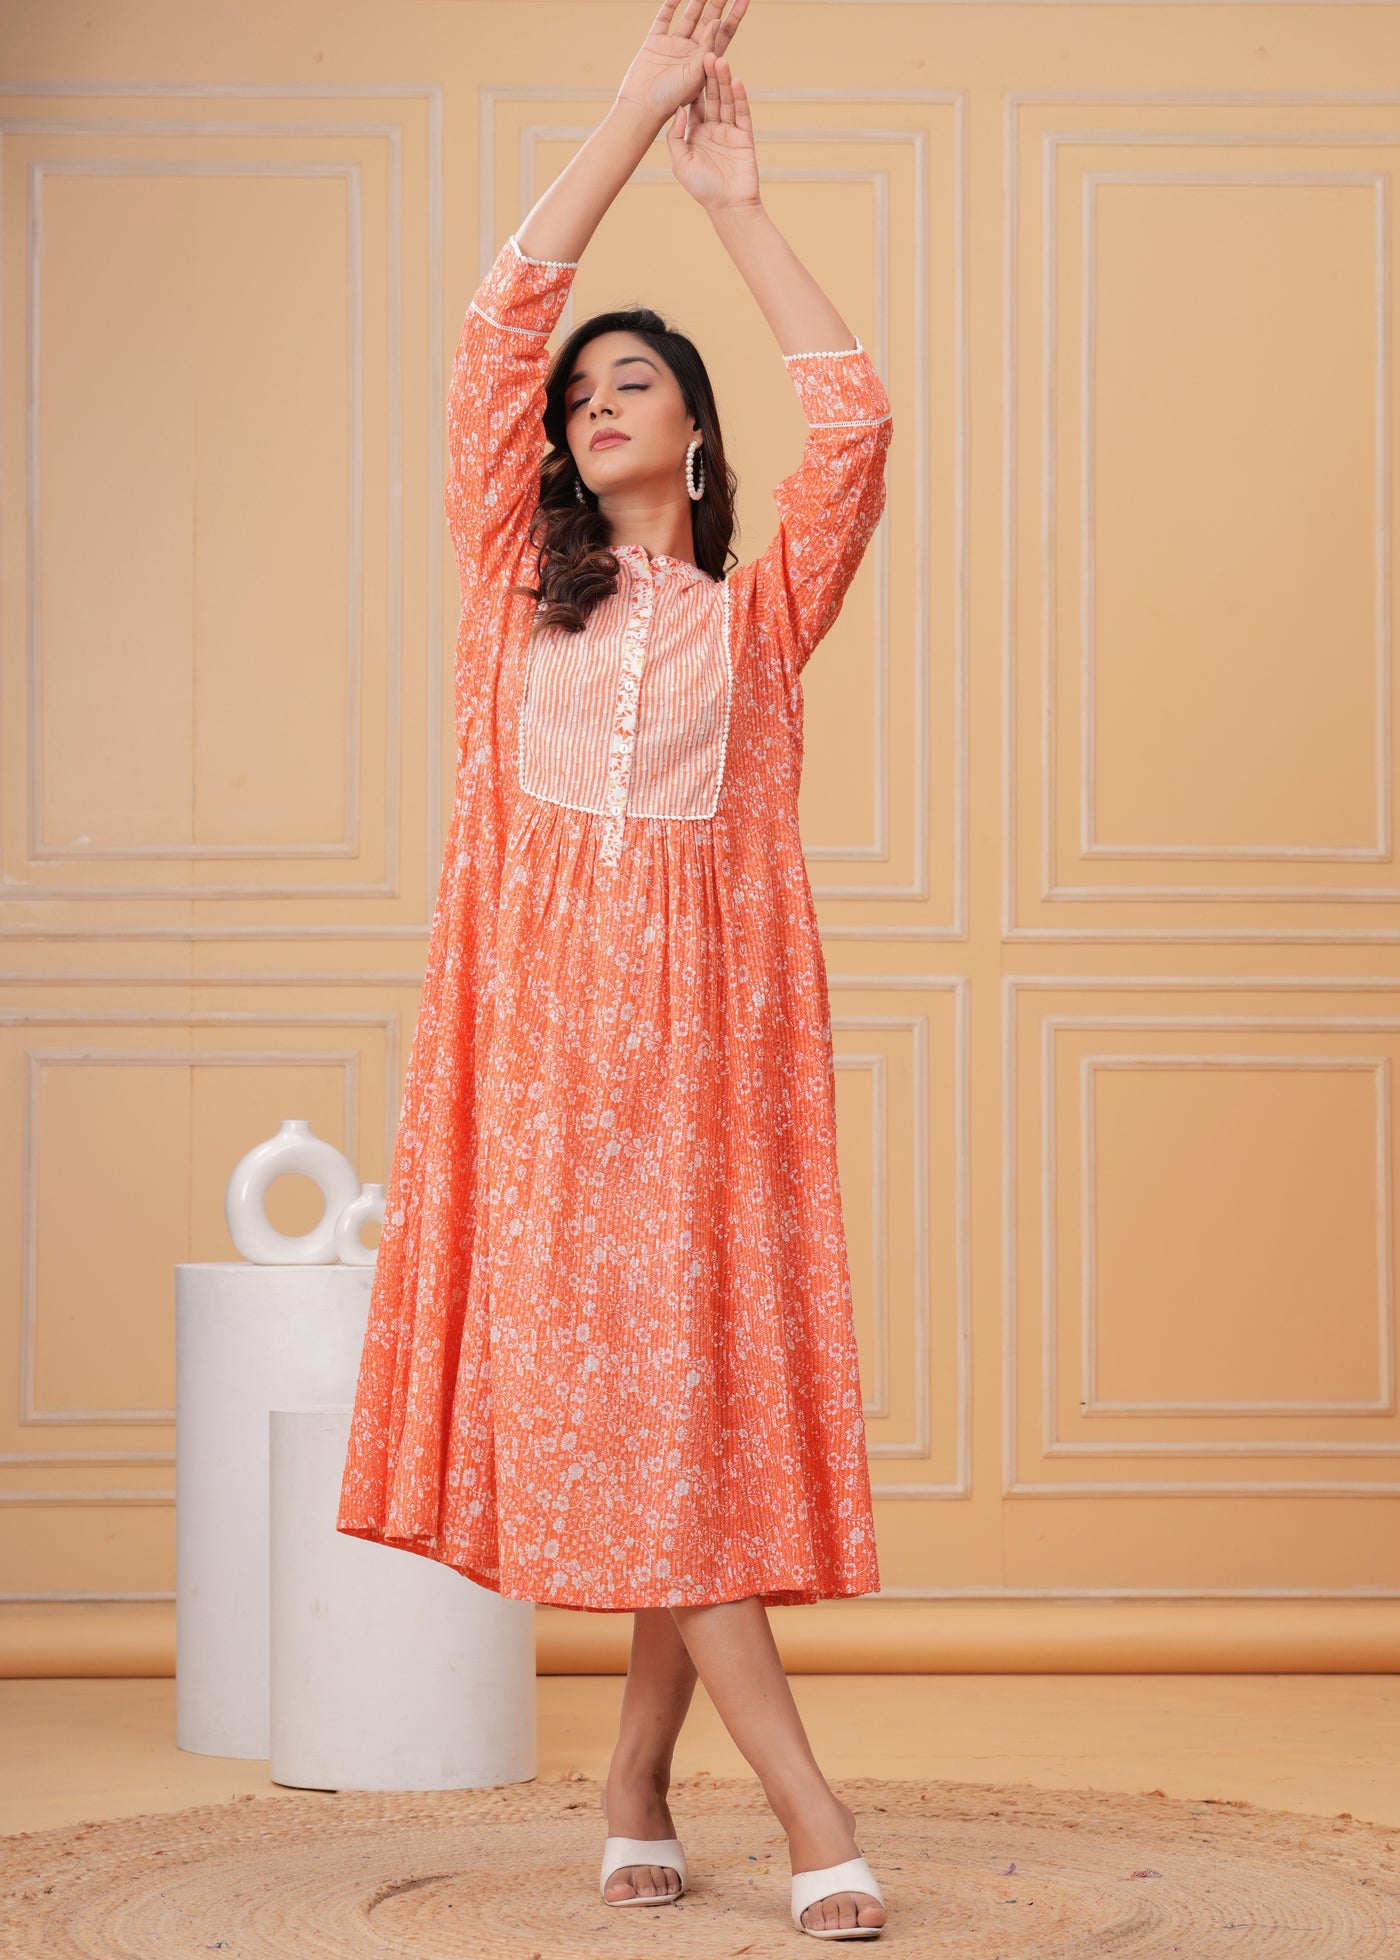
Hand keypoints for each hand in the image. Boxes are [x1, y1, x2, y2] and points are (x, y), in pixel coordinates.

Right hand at [615, 0, 749, 126]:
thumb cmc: (670, 100)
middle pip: (708, 21)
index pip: (723, 34)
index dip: (734, 16)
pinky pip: (663, 19)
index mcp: (705, 63)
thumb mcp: (696, 75)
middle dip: (718, 2)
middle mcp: (690, 53)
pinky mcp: (655, 43)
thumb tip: (717, 21)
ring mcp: (673, 46)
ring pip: (688, 17)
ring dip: (697, 0)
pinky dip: (670, 5)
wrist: (642, 108)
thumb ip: (707, 48)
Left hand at [666, 49, 759, 212]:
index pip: (694, 103)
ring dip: (723, 81)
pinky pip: (742, 113)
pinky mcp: (745, 137)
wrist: (728, 207)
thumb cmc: (702, 189)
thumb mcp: (680, 163)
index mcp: (695, 133)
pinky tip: (736, 81)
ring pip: (727, 101)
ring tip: (720, 61)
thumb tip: (678, 110)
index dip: (692, 85)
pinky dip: (740, 97)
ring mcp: (729, 131)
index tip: (689, 64)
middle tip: (706, 53)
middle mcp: (713, 129)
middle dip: (709, 77)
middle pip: (711, 97)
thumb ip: (675, 137)